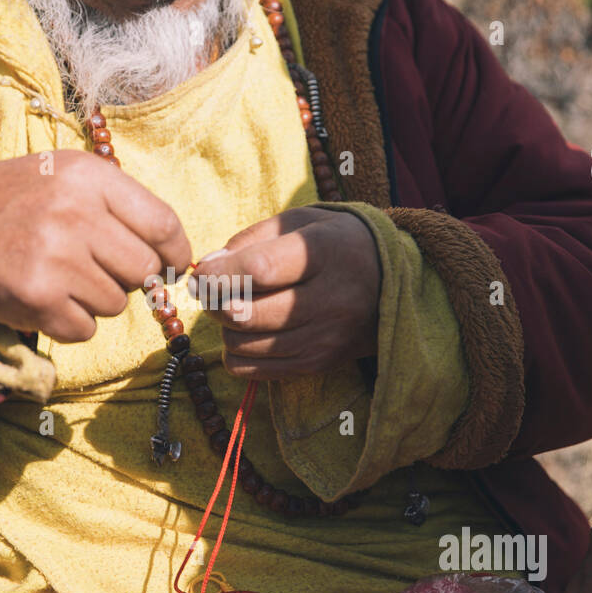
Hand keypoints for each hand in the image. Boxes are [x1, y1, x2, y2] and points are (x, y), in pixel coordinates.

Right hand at [0, 151, 191, 343]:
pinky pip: (85, 329)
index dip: (175, 252)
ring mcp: (55, 257)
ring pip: (116, 303)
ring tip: (61, 276)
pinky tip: (45, 298)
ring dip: (95, 300)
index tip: (172, 265)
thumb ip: (120, 205)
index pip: (162, 224)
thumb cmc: (14, 201)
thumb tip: (174, 255)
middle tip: (95, 268)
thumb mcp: (66, 177)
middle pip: (144, 270)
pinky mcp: (37, 298)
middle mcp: (75, 213)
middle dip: (128, 277)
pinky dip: (69, 323)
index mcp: (88, 176)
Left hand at [190, 206, 380, 380]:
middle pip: (246, 313)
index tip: (200, 273)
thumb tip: (206, 270)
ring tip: (236, 308)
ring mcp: (324, 338)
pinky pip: (254, 371)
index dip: (218, 274)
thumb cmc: (333, 244)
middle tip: (212, 290)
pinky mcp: (318, 364)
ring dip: (226, 328)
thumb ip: (250, 240)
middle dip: (214, 302)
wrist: (391, 283)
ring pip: (244, 345)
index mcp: (323, 253)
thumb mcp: (300, 222)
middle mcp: (328, 299)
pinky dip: (237, 354)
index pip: (259, 269)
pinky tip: (247, 333)